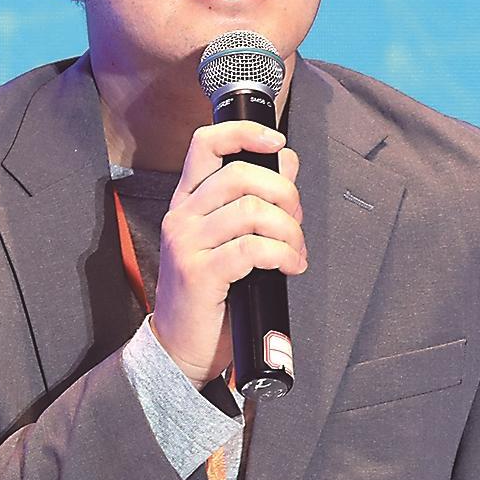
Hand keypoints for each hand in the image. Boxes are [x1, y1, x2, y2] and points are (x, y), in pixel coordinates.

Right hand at [149, 121, 304, 386]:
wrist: (182, 347)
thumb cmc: (210, 294)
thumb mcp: (231, 239)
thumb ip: (255, 197)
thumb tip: (286, 160)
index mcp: (188, 201)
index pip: (205, 143)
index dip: (244, 133)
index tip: (277, 141)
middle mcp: (182, 216)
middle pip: (241, 175)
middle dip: (284, 194)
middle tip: (297, 221)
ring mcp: (187, 244)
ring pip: (252, 211)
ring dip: (289, 231)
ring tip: (296, 252)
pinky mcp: (199, 273)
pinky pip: (252, 249)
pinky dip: (282, 254)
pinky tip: (290, 266)